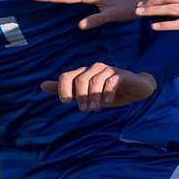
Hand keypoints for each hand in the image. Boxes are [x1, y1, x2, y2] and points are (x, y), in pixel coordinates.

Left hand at [41, 63, 157, 112]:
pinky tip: (107, 103)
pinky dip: (107, 94)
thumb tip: (42, 85)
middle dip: (81, 96)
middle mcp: (94, 69)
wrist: (136, 89)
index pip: (66, 76)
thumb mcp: (86, 94)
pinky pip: (110, 82)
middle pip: (80, 79)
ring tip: (95, 108)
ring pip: (94, 81)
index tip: (67, 101)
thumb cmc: (108, 92)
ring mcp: (108, 70)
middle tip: (85, 110)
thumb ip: (66, 89)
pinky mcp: (121, 74)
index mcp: (84, 73)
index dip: (63, 89)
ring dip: (93, 97)